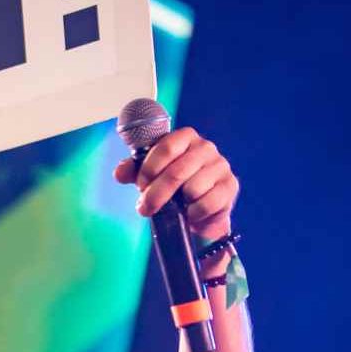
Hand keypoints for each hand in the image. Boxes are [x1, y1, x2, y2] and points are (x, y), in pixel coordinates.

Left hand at [113, 127, 238, 237]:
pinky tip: (190, 214)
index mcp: (185, 138)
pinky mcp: (230, 186)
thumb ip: (133, 171)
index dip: (149, 169)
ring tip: (174, 209)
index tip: (140, 185)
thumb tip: (119, 173)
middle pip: (176, 172)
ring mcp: (221, 166)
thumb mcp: (150, 176)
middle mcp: (206, 148)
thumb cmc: (173, 187)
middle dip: (156, 194)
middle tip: (145, 208)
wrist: (199, 210)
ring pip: (192, 189)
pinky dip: (194, 214)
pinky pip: (207, 203)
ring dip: (177, 206)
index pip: (166, 147)